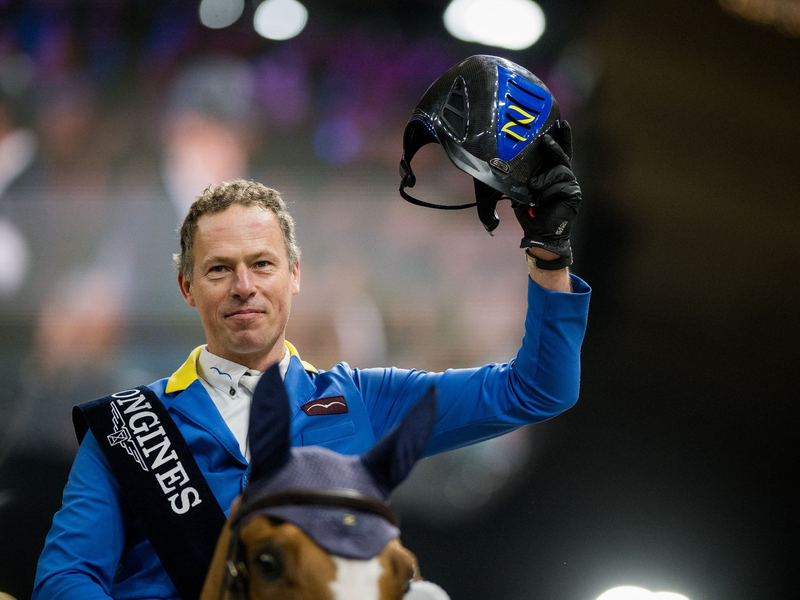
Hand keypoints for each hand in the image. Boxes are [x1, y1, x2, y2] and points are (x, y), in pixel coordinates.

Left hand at [514, 121, 581, 258]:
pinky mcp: (575, 194)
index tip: (559, 121)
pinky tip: (541, 202)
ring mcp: (571, 185)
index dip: (560, 137)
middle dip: (555, 143)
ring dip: (543, 180)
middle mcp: (564, 177)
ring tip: (534, 190)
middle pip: (561, 155)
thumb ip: (519, 179)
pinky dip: (547, 193)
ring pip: (559, 170)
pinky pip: (560, 185)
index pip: (557, 153)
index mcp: (553, 175)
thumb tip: (504, 165)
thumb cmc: (531, 215)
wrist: (540, 235)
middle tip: (549, 133)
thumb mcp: (521, 192)